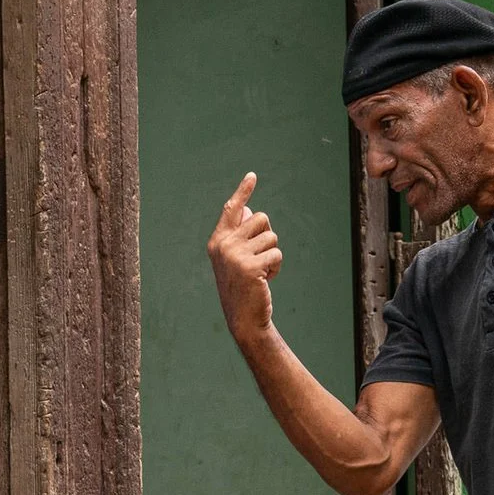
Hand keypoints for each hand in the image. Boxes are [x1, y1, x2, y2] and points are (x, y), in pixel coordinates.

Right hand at [207, 173, 280, 346]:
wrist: (243, 318)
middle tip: (259, 258)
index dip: (243, 191)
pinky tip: (266, 280)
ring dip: (272, 253)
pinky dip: (276, 267)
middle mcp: (223, 245)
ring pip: (271, 236)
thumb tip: (249, 212)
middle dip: (267, 236)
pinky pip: (276, 254)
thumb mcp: (236, 260)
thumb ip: (240, 237)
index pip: (232, 209)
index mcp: (218, 241)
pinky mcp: (250, 267)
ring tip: (261, 271)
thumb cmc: (242, 287)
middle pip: (260, 218)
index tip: (252, 176)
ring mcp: (235, 256)